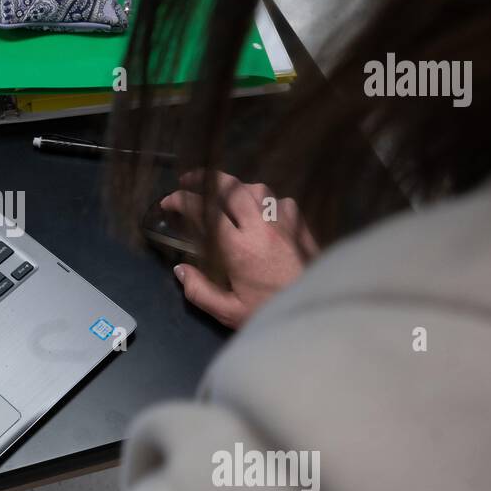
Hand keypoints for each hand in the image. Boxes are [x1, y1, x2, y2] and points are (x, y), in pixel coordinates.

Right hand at [160, 170, 318, 328]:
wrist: (320, 313)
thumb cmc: (271, 313)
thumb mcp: (229, 312)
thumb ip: (199, 291)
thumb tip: (180, 269)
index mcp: (238, 247)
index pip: (205, 210)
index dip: (183, 200)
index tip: (169, 200)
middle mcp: (260, 226)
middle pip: (231, 187)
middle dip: (206, 178)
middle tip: (190, 179)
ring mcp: (284, 222)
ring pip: (258, 188)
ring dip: (237, 187)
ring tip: (226, 195)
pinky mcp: (302, 225)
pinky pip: (281, 201)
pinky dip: (266, 201)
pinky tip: (262, 213)